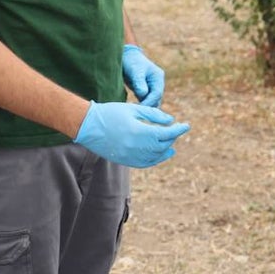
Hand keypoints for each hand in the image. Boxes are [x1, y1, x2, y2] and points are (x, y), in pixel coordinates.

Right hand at [74, 101, 189, 167]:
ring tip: (172, 146)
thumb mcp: (134, 109)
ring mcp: (129, 156)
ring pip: (154, 157)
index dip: (178, 130)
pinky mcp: (124, 160)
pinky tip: (159, 155)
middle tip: (176, 130)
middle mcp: (136, 147)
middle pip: (162, 146)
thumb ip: (154, 115)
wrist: (88, 125)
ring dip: (165, 151)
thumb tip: (170, 120)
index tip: (186, 125)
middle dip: (171, 138)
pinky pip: (143, 164)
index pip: (166, 134)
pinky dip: (154, 160)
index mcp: (139, 132)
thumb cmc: (111, 113)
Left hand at [122, 44, 164, 106]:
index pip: (157, 93)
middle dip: (147, 106)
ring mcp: (151, 86)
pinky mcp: (144, 90)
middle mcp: (157, 82)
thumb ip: (139, 82)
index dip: (149, 102)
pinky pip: (145, 100)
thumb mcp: (135, 71)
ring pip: (151, 101)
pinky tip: (132, 109)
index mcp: (158, 76)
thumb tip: (143, 95)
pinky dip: (140, 105)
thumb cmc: (130, 61)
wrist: (125, 56)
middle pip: (156, 99)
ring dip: (144, 107)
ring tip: (133, 112)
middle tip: (136, 113)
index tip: (139, 109)